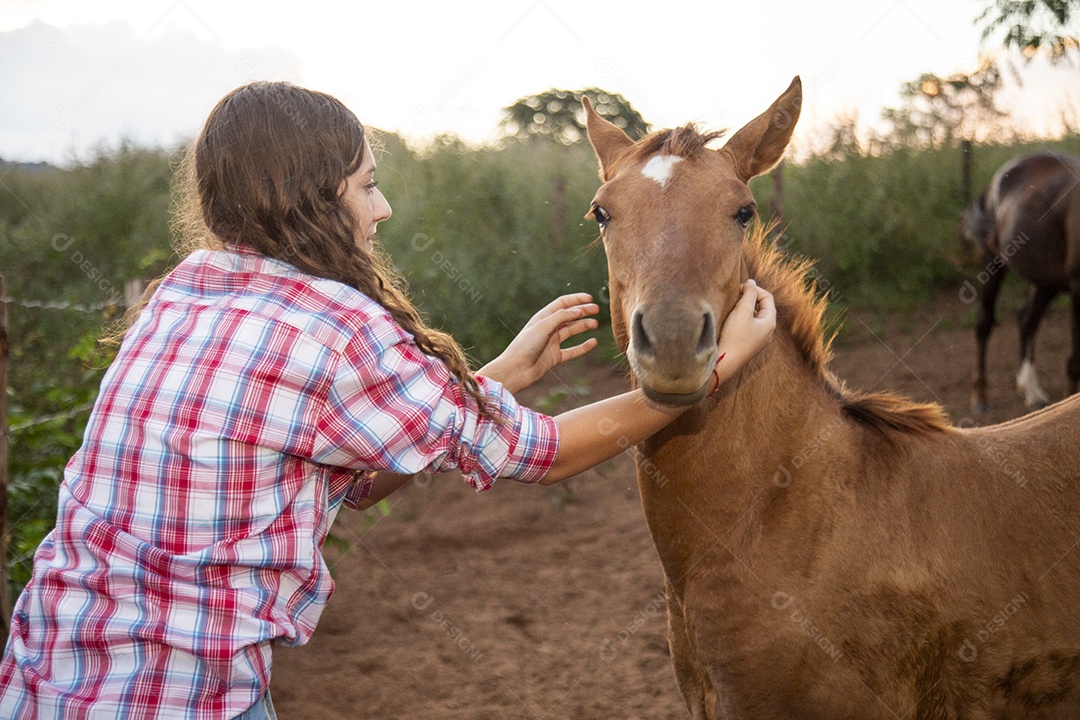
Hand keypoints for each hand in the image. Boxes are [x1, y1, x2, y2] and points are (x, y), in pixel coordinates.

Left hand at [479, 293, 599, 393]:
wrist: (516, 370)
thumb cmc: (525, 346)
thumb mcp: (543, 327)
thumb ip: (561, 317)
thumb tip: (579, 310)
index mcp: (542, 317)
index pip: (562, 304)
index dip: (576, 299)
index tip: (590, 298)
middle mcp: (548, 328)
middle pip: (568, 316)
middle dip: (583, 311)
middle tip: (596, 309)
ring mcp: (552, 342)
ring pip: (571, 331)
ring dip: (583, 326)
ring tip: (595, 324)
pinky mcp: (555, 356)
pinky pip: (572, 350)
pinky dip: (583, 347)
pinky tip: (593, 342)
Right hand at [707, 280, 775, 394]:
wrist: (724, 363)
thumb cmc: (734, 336)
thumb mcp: (742, 311)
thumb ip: (749, 294)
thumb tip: (751, 282)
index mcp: (770, 322)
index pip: (768, 297)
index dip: (754, 289)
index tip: (738, 289)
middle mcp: (768, 332)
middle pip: (763, 307)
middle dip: (750, 299)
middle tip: (734, 296)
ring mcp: (759, 340)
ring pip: (755, 317)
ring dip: (745, 309)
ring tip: (732, 308)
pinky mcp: (749, 346)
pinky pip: (749, 327)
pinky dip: (742, 320)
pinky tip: (730, 322)